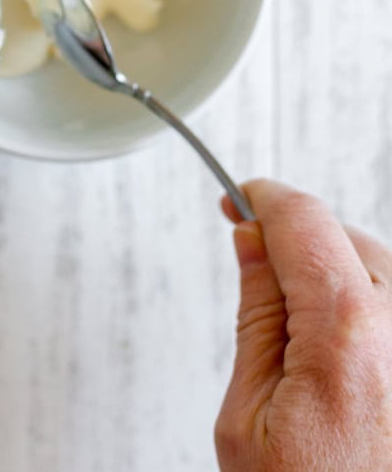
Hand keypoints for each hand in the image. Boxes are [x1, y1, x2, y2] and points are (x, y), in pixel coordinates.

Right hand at [216, 180, 391, 470]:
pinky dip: (368, 312)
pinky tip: (345, 359)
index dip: (263, 199)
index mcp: (348, 335)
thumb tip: (251, 242)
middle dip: (298, 248)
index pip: (304, 220)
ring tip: (308, 348)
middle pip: (344, 238)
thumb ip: (257, 315)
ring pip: (378, 269)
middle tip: (260, 286)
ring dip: (338, 280)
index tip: (239, 199)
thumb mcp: (249, 419)